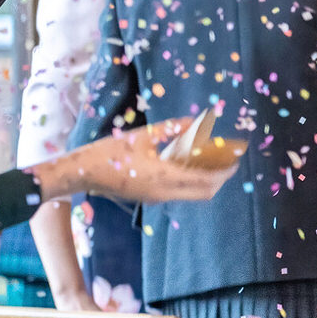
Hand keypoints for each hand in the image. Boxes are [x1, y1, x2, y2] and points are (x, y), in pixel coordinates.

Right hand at [36, 117, 239, 204]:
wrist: (80, 174)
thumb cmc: (108, 153)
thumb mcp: (141, 136)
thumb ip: (171, 128)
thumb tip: (195, 120)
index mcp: (163, 178)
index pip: (206, 180)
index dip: (224, 171)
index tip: (236, 160)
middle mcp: (163, 193)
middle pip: (204, 192)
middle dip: (220, 177)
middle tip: (228, 160)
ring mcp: (155, 198)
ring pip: (193, 193)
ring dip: (206, 179)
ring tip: (213, 159)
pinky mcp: (149, 197)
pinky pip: (180, 191)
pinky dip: (191, 180)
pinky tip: (190, 162)